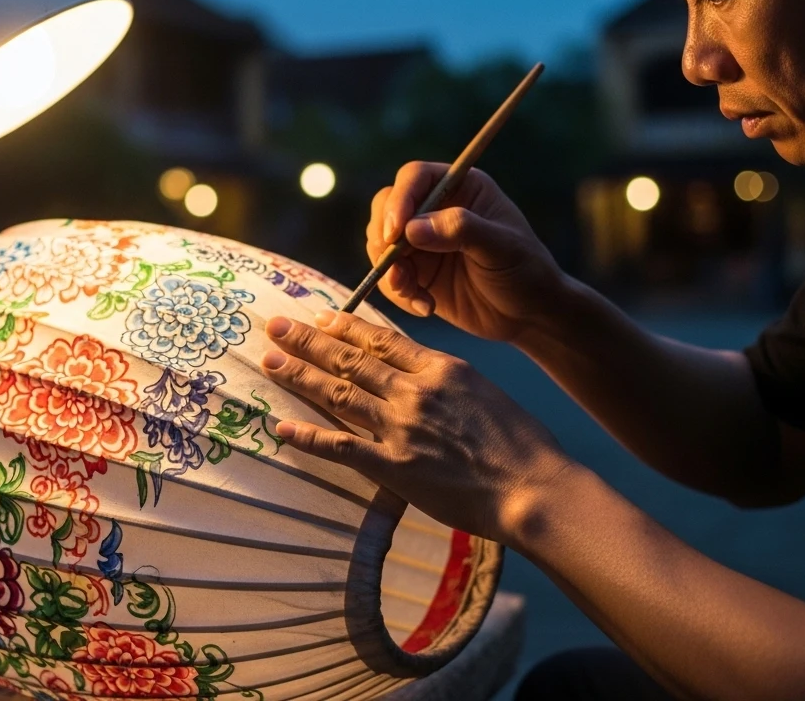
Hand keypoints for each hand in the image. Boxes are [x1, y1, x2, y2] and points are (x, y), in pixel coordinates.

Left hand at [260, 310, 573, 547]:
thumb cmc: (521, 446)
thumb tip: (423, 374)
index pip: (382, 339)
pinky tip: (281, 429)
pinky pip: (341, 447)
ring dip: (300, 376)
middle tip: (275, 325)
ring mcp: (403, 428)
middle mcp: (416, 392)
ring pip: (339, 393)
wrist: (535, 488)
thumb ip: (448, 382)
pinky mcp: (396, 467)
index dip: (345, 327)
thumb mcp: (485, 394)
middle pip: (351, 359)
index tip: (320, 317)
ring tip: (270, 361)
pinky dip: (308, 437)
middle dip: (308, 341)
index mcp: (442, 368)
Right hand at [370, 161, 563, 343]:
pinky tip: (425, 306)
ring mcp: (421, 242)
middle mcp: (435, 209)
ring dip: (389, 270)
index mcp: (460, 188)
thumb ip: (461, 230)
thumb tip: (412, 228)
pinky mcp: (415, 273)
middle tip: (394, 267)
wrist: (530, 315)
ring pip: (380, 244)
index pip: (415, 178)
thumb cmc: (526, 271)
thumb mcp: (501, 247)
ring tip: (413, 293)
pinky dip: (398, 293)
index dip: (399, 200)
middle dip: (384, 238)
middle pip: (387, 207)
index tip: (396, 232)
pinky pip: (388, 277)